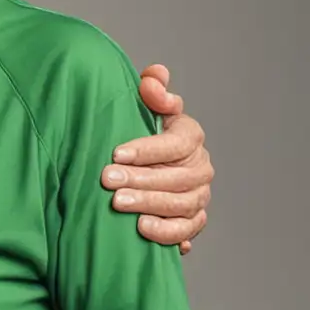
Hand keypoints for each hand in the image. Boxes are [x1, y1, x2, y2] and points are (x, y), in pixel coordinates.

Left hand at [103, 65, 212, 255]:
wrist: (143, 169)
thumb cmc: (141, 134)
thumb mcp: (146, 110)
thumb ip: (152, 91)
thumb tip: (154, 76)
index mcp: (191, 137)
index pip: (177, 143)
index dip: (148, 149)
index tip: (117, 152)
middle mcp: (201, 167)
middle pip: (178, 177)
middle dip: (141, 179)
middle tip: (108, 180)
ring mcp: (199, 196)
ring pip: (181, 204)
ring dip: (149, 205)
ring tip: (118, 204)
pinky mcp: (193, 221)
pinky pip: (186, 230)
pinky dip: (167, 233)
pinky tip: (142, 228)